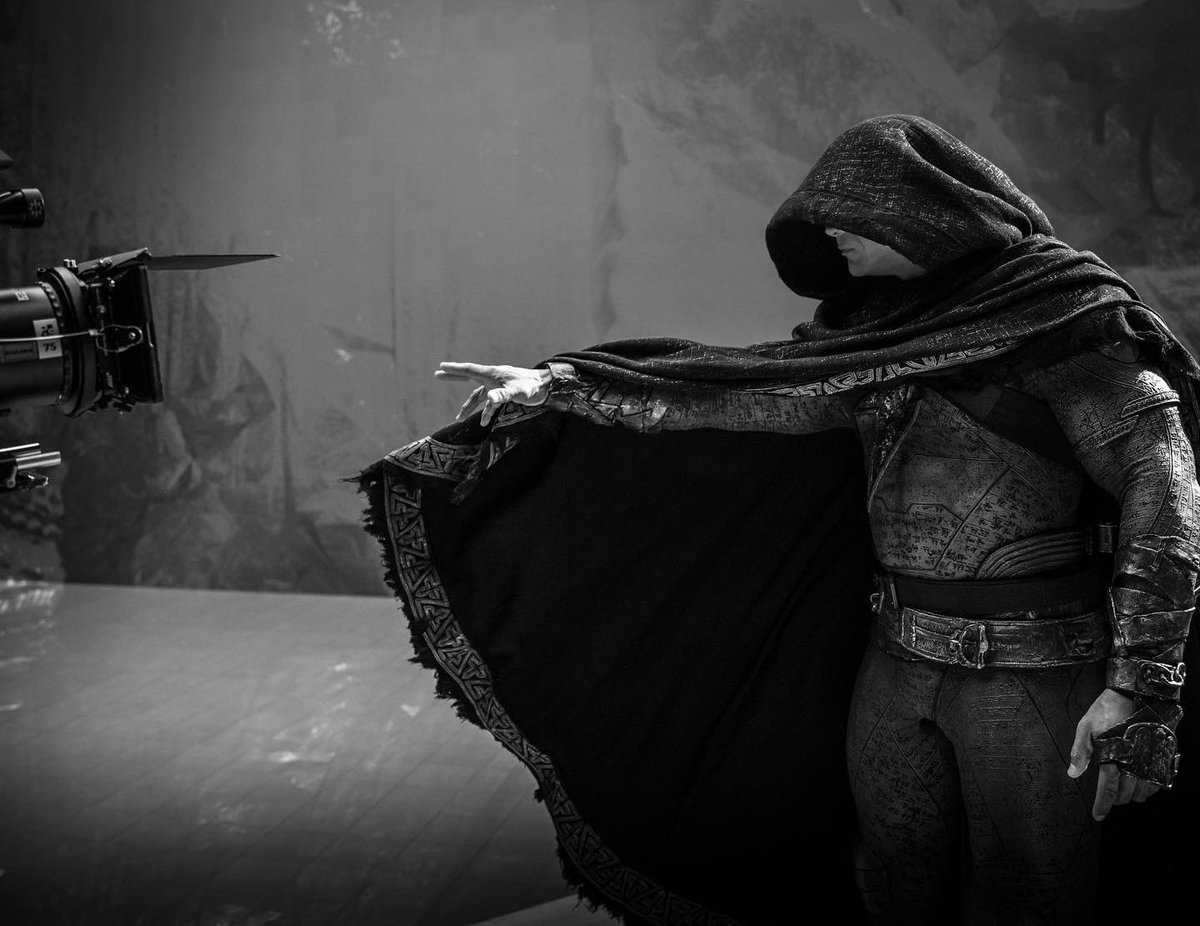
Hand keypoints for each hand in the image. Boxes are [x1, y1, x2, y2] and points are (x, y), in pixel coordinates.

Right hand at [435, 361, 552, 425]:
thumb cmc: (532, 387)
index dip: (454, 369)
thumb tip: (488, 400)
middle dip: (453, 376)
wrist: (547, 387)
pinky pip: (490, 402)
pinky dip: (485, 411)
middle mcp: (493, 378)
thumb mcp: (517, 392)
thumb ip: (503, 395)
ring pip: (478, 395)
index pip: (469, 370)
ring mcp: (498, 385)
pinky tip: (483, 422)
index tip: (441, 366)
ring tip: (459, 417)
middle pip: (469, 376)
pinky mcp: (504, 393)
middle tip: (437, 374)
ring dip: (469, 406)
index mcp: (493, 374)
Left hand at [1067, 687, 1160, 819]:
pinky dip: (1148, 788)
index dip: (1102, 805)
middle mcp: (1134, 763)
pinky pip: (1157, 782)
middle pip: (1125, 794)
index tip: (1098, 815)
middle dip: (1115, 800)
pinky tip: (1140, 782)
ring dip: (1132, 795)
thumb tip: (1073, 774)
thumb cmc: (1108, 709)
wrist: (1137, 694)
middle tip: (1108, 797)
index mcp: (1113, 757)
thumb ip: (1080, 752)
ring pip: (1143, 792)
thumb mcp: (1086, 727)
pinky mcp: (1161, 757)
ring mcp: (1150, 761)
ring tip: (1122, 791)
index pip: (1107, 790)